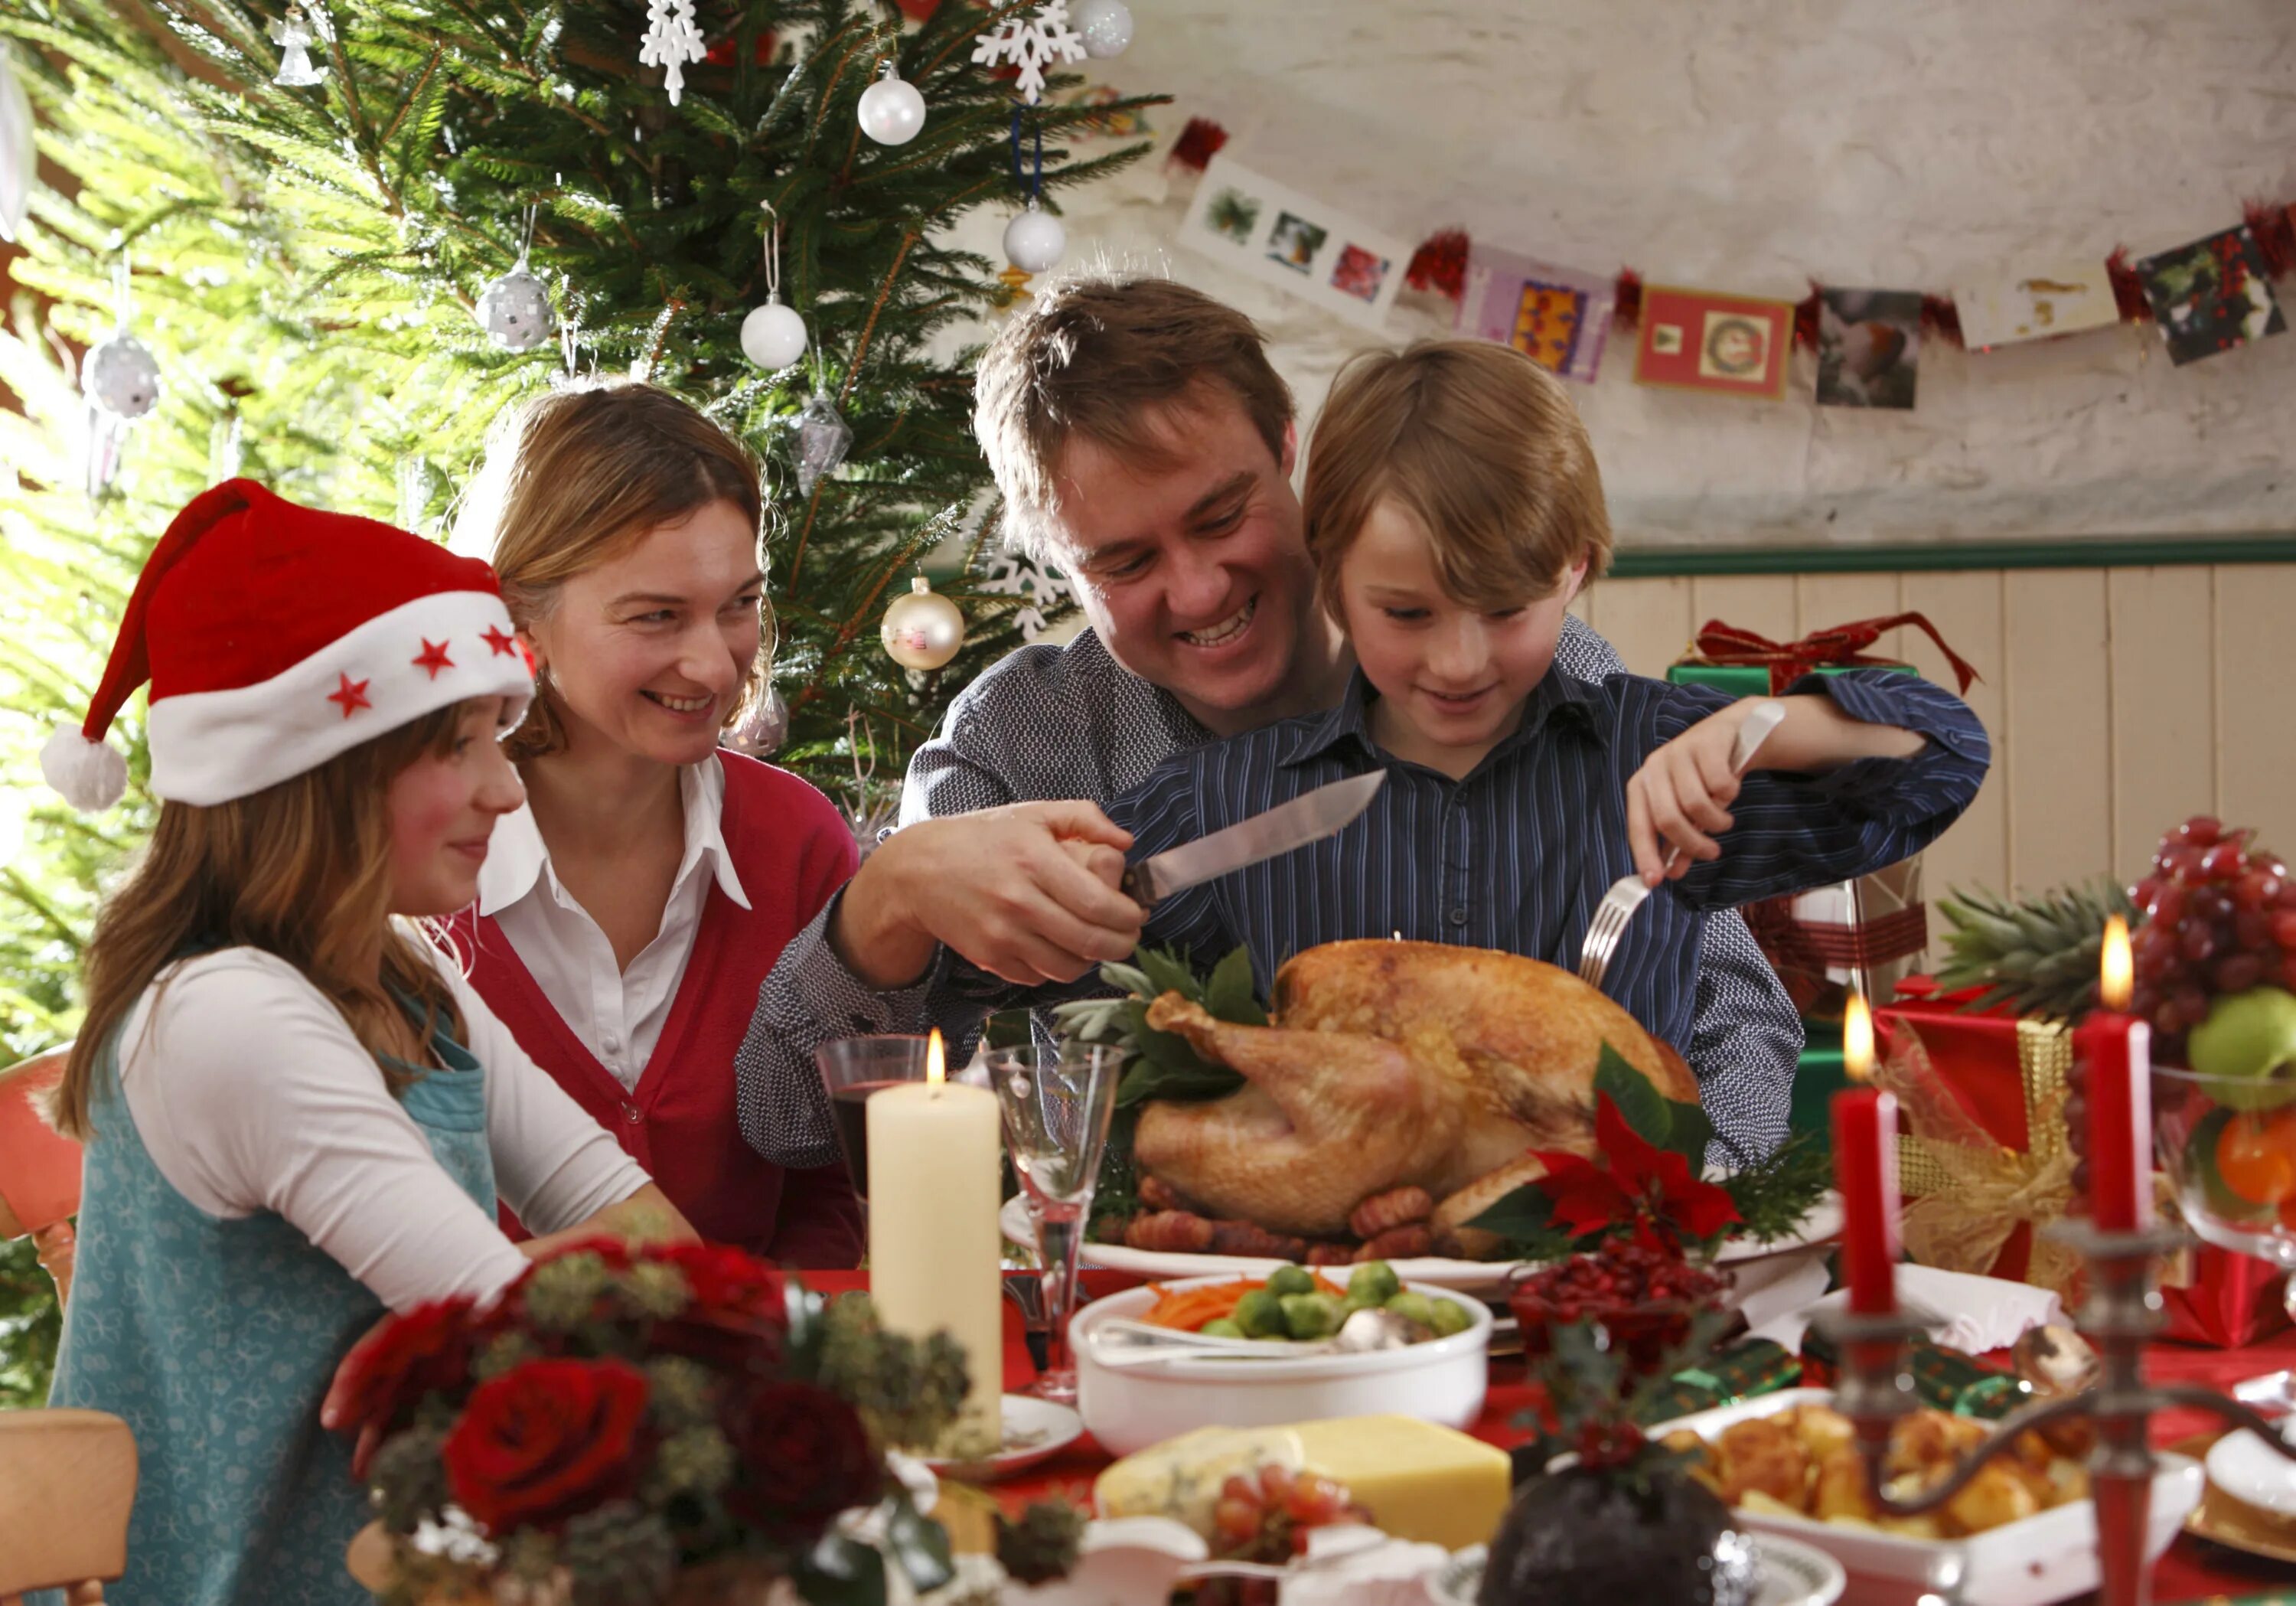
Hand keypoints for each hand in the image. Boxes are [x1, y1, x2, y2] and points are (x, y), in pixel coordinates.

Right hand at [835, 800, 1143, 987]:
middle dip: (1123, 943)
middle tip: (1130, 935)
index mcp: (1034, 860)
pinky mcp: (990, 959)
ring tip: (1095, 940)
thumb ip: (1084, 818)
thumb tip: (1125, 843)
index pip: (1099, 904)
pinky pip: (1040, 976)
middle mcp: (1018, 901)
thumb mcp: (1033, 814)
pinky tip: (1059, 946)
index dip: (1129, 916)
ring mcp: (1002, 935)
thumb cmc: (983, 839)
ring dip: (1092, 959)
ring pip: (1068, 967)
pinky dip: (1058, 967)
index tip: (1138, 913)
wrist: (919, 871)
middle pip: (1090, 942)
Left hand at [1624, 700, 1757, 883]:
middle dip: (1692, 844)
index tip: (1657, 881)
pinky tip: (1731, 790)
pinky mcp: (1705, 742)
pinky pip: (1719, 783)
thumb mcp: (1687, 811)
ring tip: (1724, 820)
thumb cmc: (1703, 778)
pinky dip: (1729, 794)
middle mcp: (1654, 768)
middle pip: (1667, 819)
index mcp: (1642, 786)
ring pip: (1695, 803)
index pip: (1638, 826)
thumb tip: (1671, 874)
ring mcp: (1678, 752)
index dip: (1646, 855)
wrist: (1730, 735)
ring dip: (1716, 821)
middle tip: (1712, 853)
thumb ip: (1678, 842)